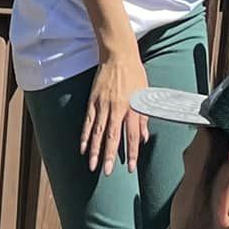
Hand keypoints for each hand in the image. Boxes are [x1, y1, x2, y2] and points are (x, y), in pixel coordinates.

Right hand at [81, 50, 148, 174]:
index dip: (131, 153)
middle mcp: (117, 108)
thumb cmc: (135, 74)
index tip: (130, 168)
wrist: (119, 56)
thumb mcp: (145, 94)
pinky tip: (83, 148)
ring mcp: (103, 105)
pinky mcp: (93, 102)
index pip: (132, 135)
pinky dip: (86, 136)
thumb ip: (144, 117)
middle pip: (113, 137)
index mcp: (132, 107)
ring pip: (98, 132)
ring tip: (92, 166)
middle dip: (109, 156)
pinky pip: (88, 122)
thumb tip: (144, 137)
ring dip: (95, 151)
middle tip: (106, 173)